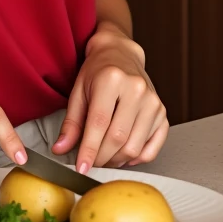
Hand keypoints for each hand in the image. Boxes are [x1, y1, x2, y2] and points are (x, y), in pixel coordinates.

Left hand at [52, 24, 168, 172]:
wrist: (120, 54)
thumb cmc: (97, 71)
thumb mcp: (78, 91)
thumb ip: (70, 123)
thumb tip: (60, 149)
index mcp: (111, 79)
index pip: (99, 123)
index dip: (89, 150)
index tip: (81, 168)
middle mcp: (136, 89)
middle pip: (118, 138)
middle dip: (101, 158)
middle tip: (90, 163)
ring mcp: (153, 101)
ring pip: (134, 147)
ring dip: (116, 160)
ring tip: (104, 156)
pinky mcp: (162, 112)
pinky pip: (152, 148)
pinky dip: (136, 159)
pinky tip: (122, 154)